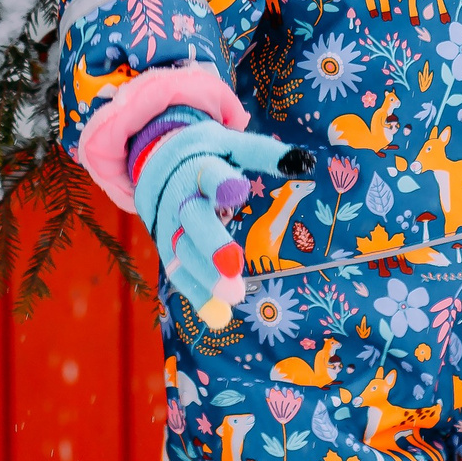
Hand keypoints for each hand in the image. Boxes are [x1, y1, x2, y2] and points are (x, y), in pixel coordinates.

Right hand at [133, 121, 314, 326]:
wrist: (157, 160)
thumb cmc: (207, 153)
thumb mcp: (231, 144)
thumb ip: (264, 153)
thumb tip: (304, 161)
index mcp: (199, 167)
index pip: (208, 174)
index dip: (221, 183)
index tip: (236, 191)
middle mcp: (180, 197)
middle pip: (193, 220)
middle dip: (212, 244)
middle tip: (234, 267)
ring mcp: (170, 224)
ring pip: (184, 251)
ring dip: (206, 276)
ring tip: (233, 297)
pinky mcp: (165, 244)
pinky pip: (178, 272)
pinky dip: (196, 293)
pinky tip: (216, 315)